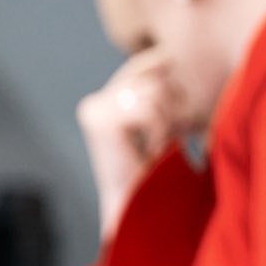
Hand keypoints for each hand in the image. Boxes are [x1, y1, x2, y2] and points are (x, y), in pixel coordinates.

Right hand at [77, 48, 181, 238]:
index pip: (143, 65)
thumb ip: (159, 92)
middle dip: (172, 110)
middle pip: (156, 78)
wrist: (138, 210)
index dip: (165, 75)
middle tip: (163, 141)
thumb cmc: (156, 174)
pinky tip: (149, 151)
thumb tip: (168, 55)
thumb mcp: (162, 123)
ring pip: (155, 94)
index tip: (172, 96)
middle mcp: (93, 104)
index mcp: (104, 102)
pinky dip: (159, 132)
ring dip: (166, 125)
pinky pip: (149, 109)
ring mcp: (94, 111)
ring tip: (155, 148)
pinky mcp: (100, 121)